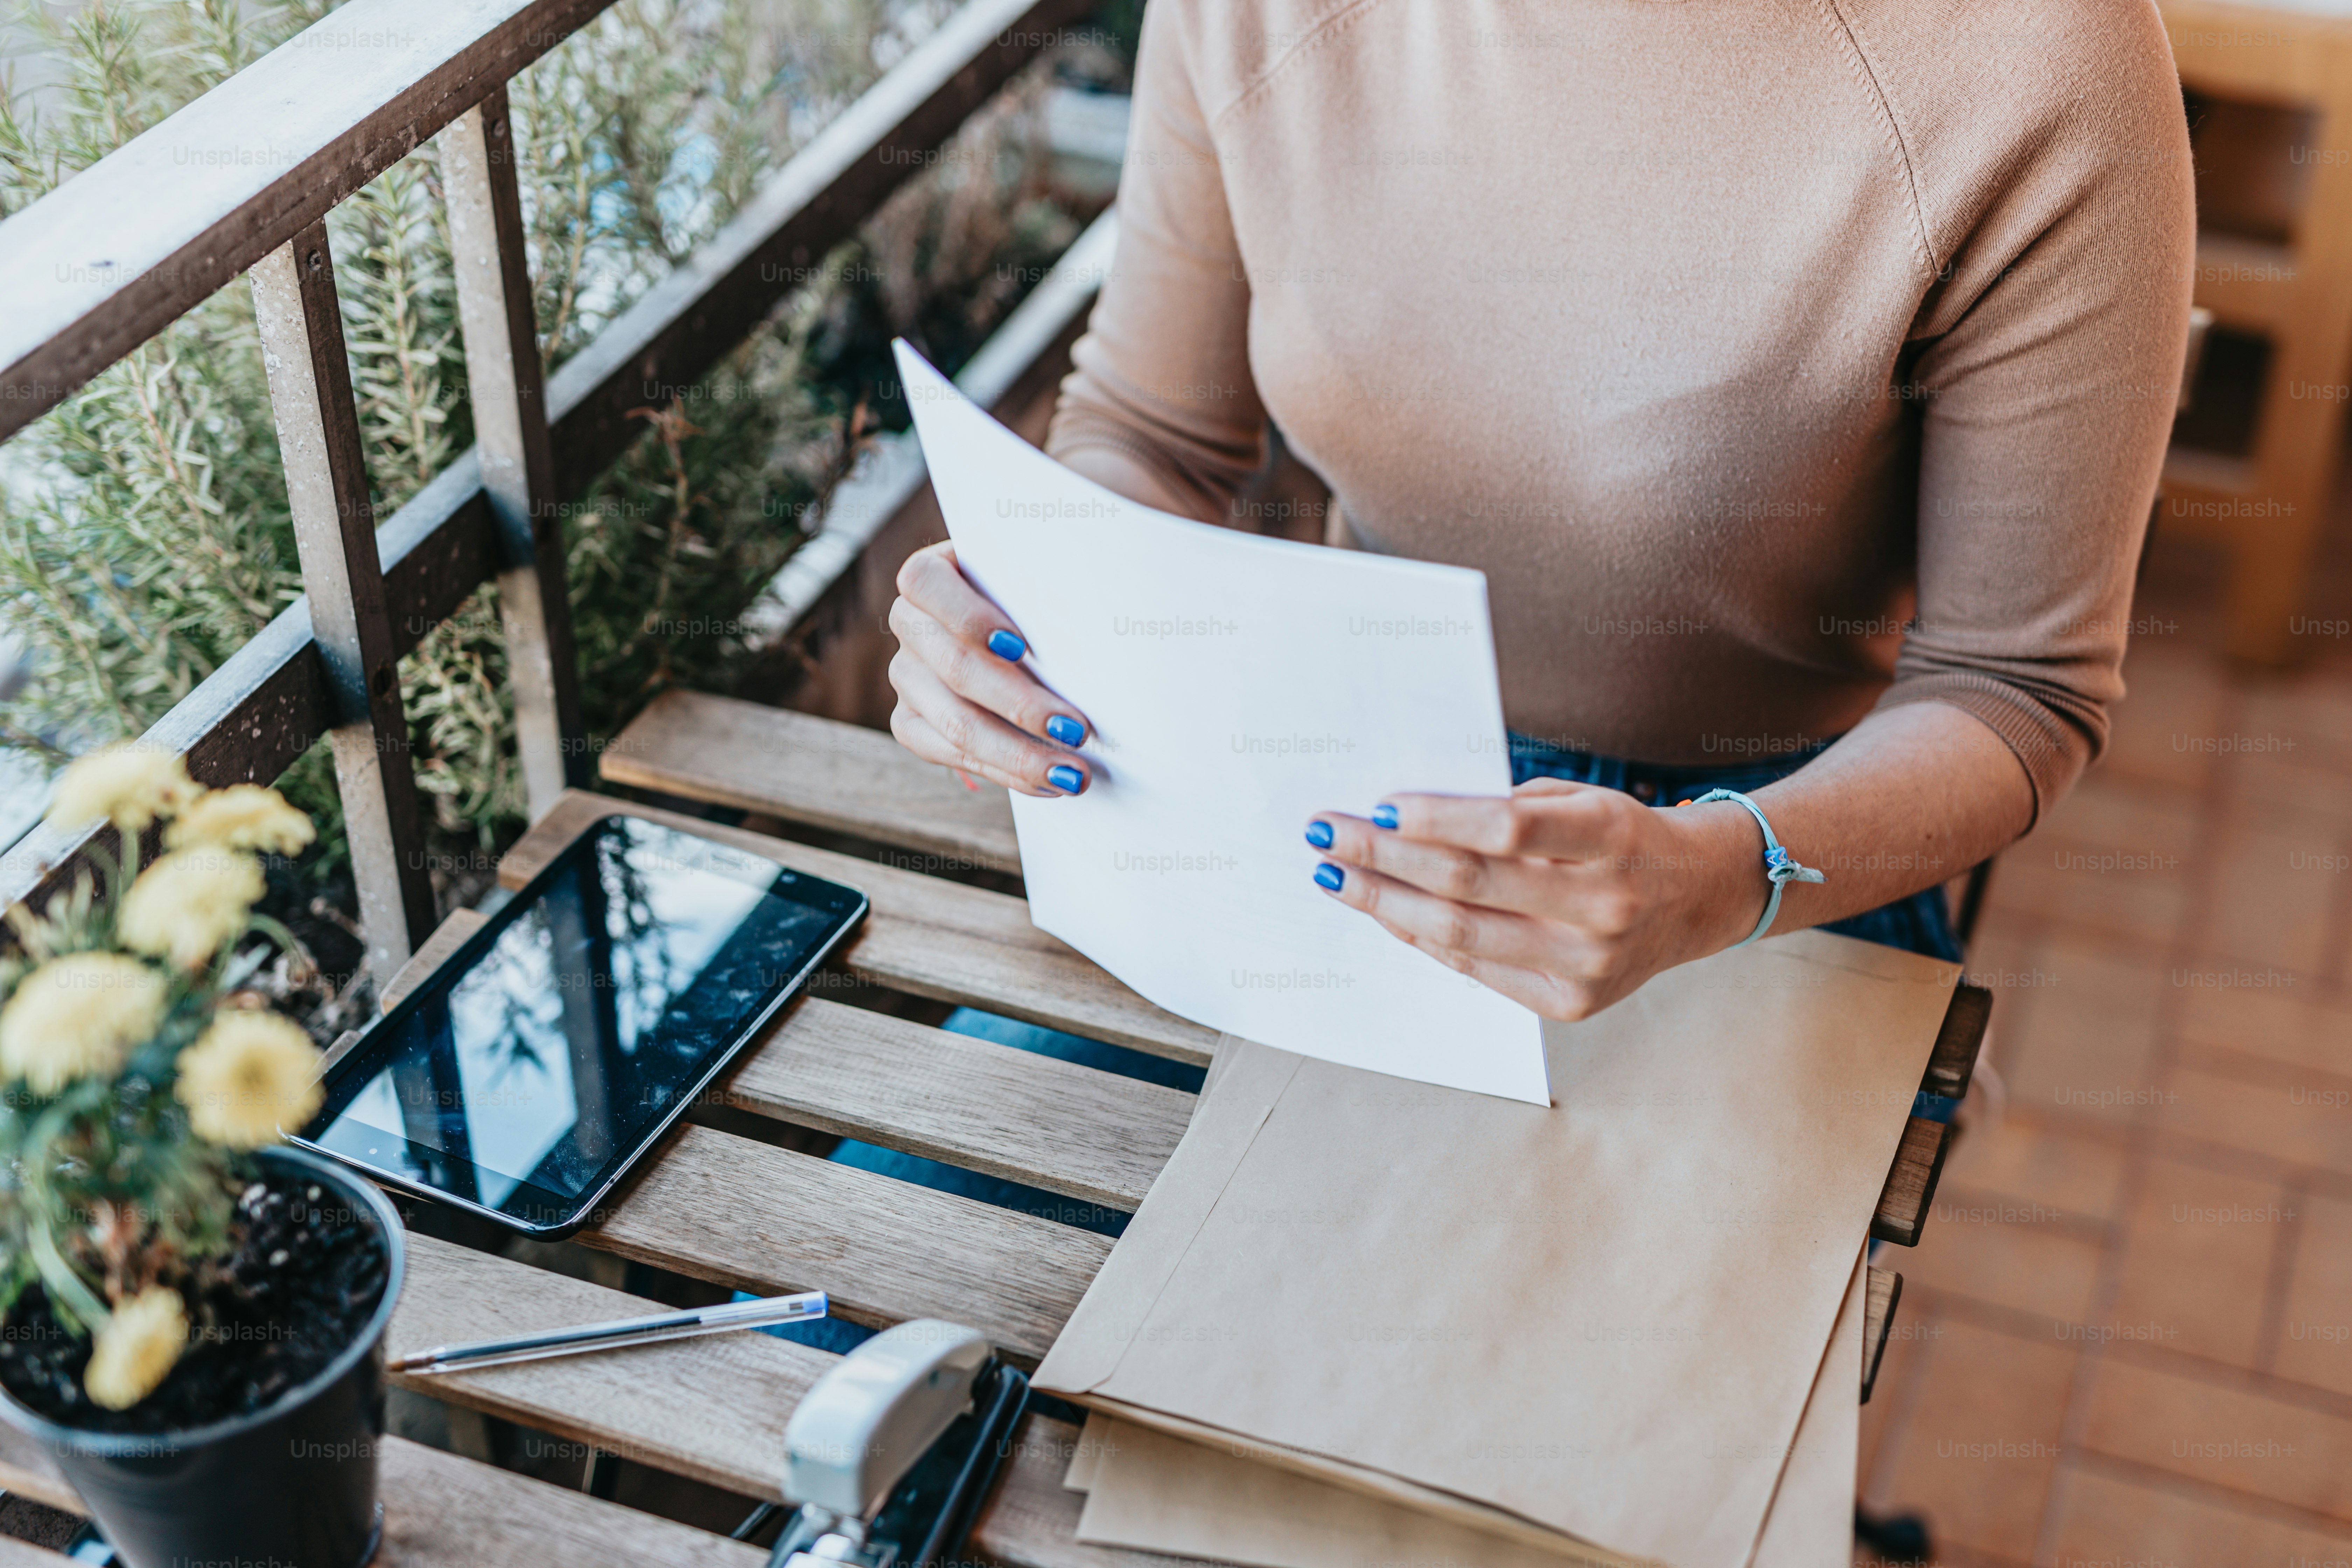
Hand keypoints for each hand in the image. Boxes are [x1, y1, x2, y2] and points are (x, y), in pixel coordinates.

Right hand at [887, 541, 1091, 796]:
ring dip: (1019, 754)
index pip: (926, 584)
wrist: (1023, 623)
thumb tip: (1100, 623)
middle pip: (955, 668)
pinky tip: (1047, 783)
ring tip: (1073, 775)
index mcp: (929, 575)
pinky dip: (1004, 773)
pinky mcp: (911, 720)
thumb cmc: (1037, 593)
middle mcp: (910, 624)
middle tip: (1077, 731)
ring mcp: (907, 675)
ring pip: (954, 724)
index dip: (969, 617)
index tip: (1021, 647)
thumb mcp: (1040, 573)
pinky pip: (948, 755)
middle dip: (1021, 706)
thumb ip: (1049, 584)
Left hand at [1303, 779, 1765, 1019]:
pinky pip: (1474, 969)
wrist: (1698, 896)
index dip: (1436, 817)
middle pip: (1468, 885)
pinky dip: (1421, 939)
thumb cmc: (1620, 834)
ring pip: (1460, 935)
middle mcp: (1603, 907)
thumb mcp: (1581, 800)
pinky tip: (1384, 913)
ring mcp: (1587, 964)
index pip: (1507, 828)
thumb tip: (1403, 819)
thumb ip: (1507, 809)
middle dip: (1384, 858)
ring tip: (1334, 878)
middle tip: (1325, 835)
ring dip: (1385, 905)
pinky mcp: (1569, 1004)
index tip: (1377, 803)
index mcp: (1610, 838)